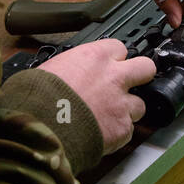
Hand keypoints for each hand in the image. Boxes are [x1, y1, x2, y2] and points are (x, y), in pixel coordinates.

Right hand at [39, 39, 156, 153]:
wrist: (40, 127)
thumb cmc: (37, 99)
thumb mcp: (50, 69)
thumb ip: (70, 68)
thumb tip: (66, 73)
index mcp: (95, 57)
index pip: (119, 48)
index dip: (114, 59)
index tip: (109, 66)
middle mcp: (114, 77)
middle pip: (146, 68)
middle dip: (139, 76)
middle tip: (126, 86)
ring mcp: (121, 104)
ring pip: (140, 104)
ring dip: (127, 111)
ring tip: (107, 118)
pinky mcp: (122, 129)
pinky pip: (128, 131)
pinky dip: (117, 134)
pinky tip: (101, 135)